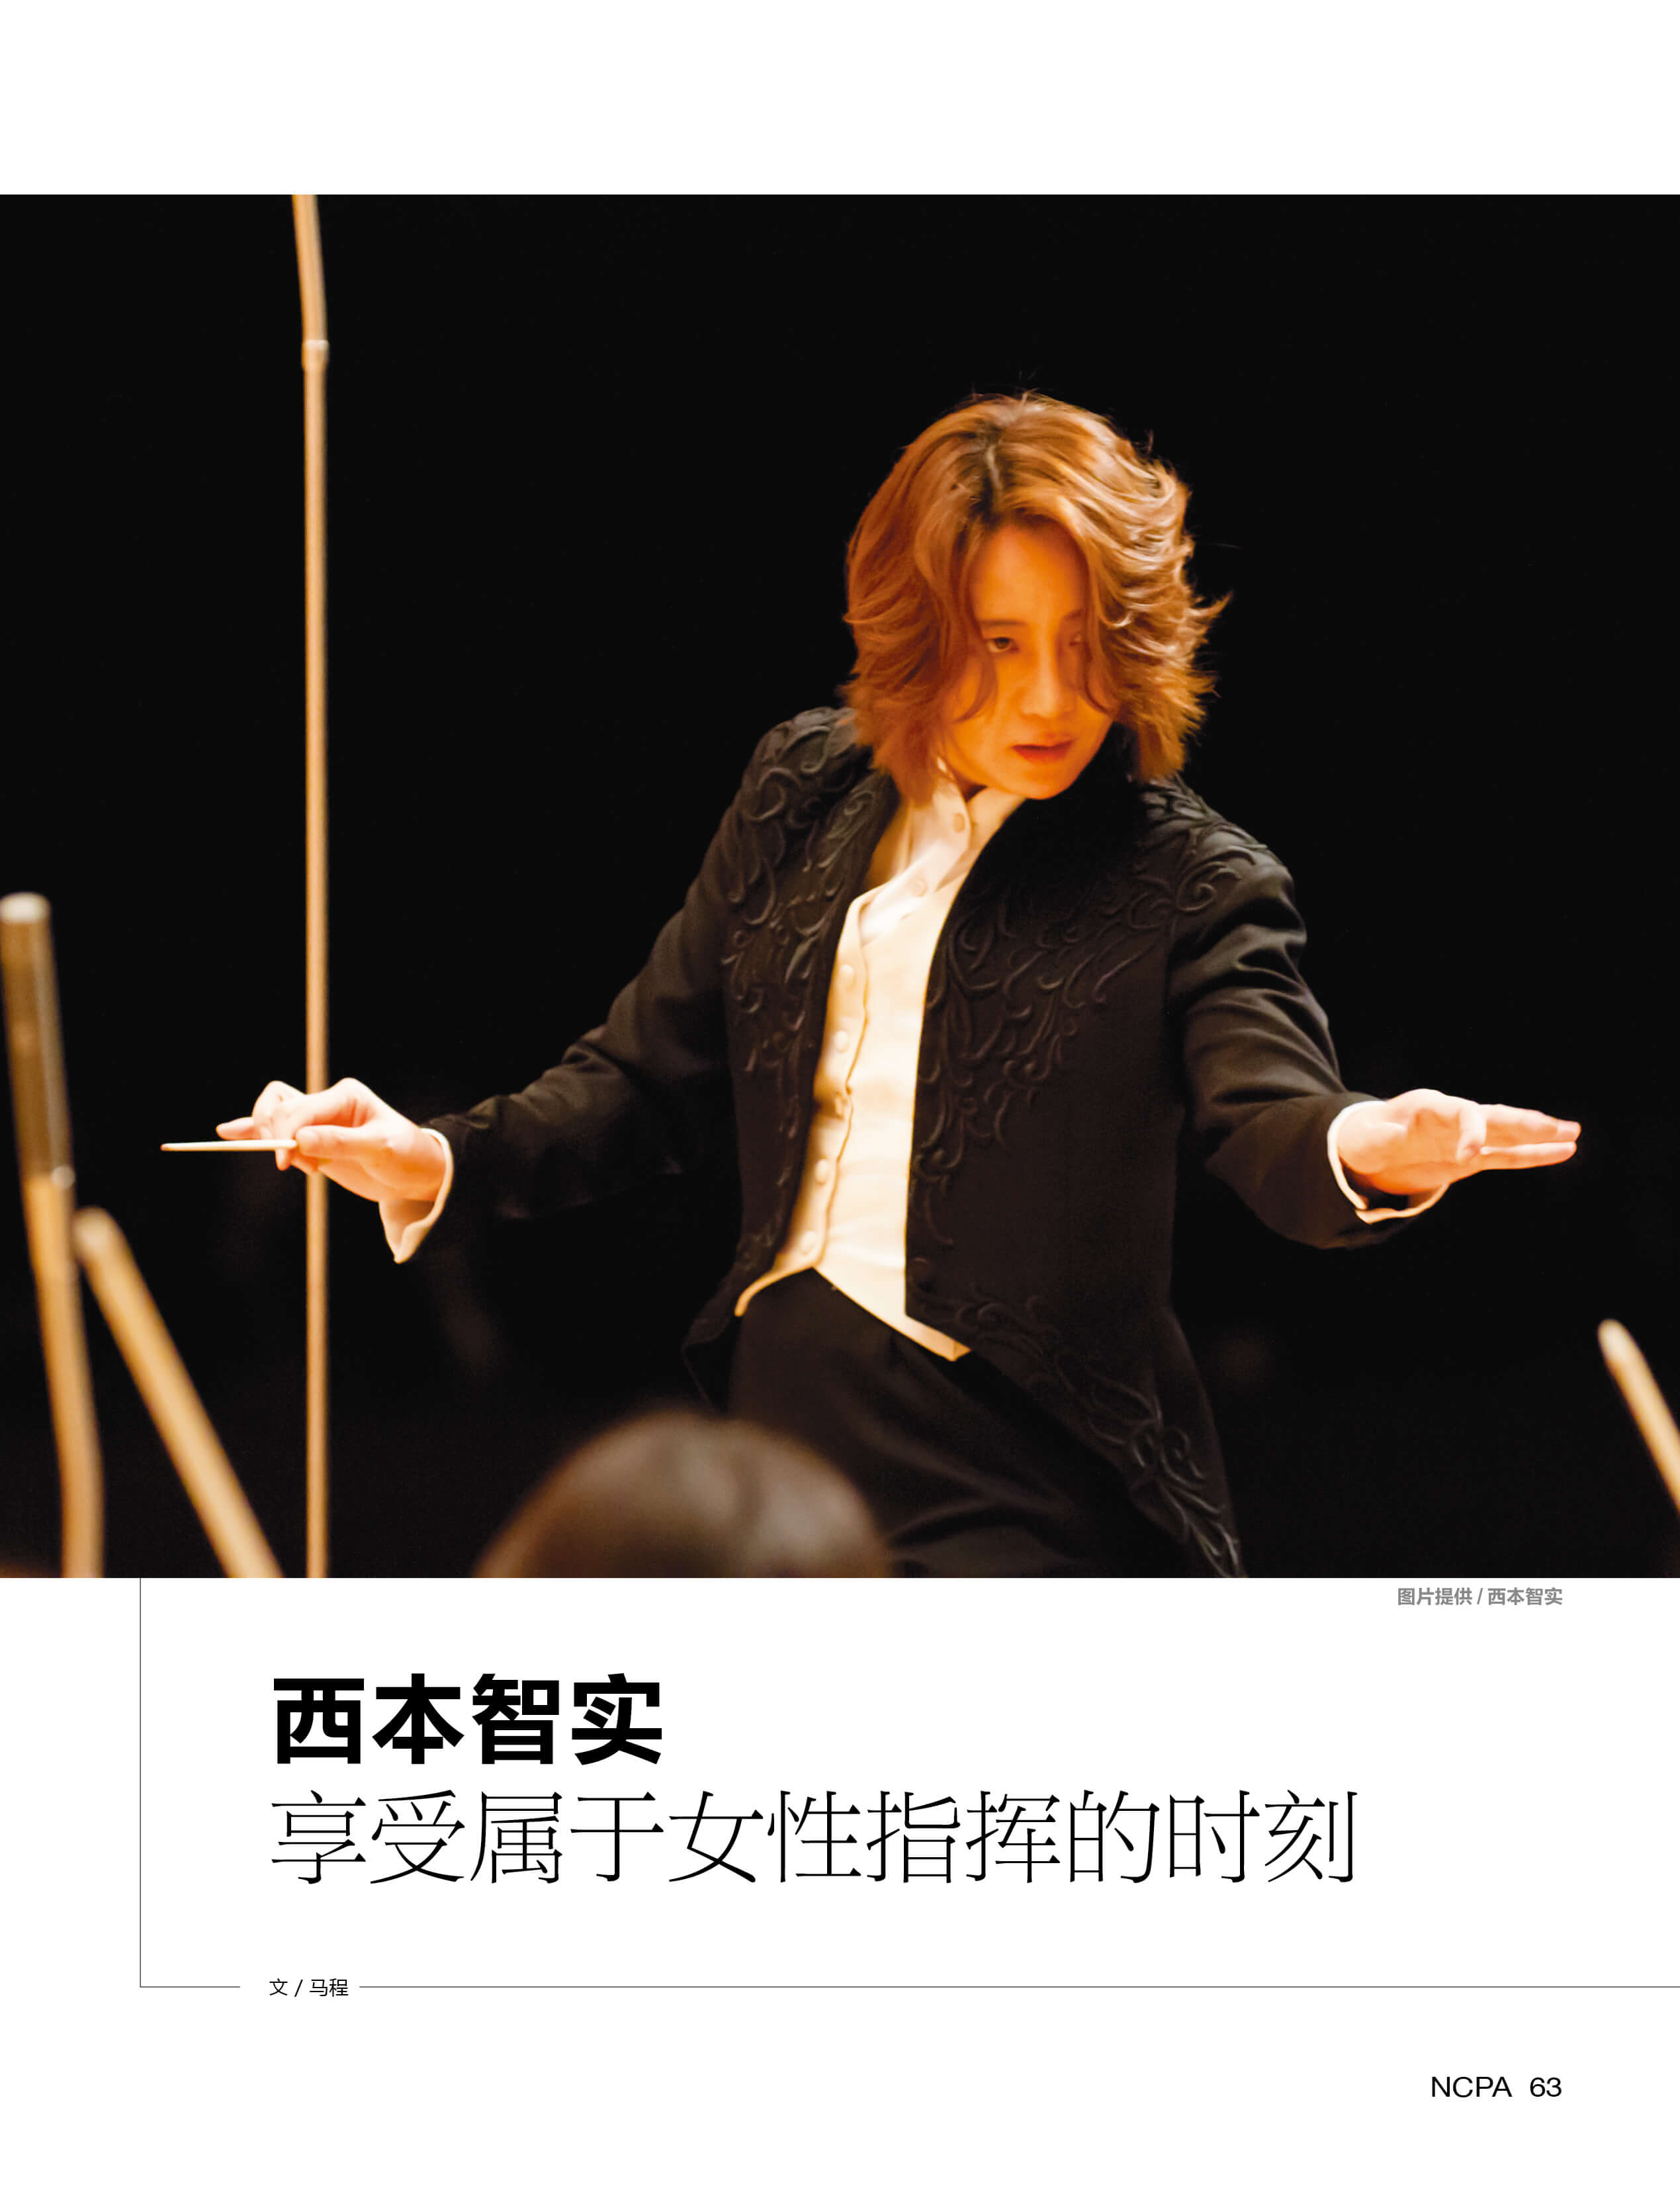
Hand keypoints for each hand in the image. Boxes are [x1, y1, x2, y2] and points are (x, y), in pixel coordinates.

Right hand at [217, 1078, 447, 1206]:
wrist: (418, 1173)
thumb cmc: (407, 1156)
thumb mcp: (380, 1149)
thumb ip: (340, 1142)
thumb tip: (300, 1139)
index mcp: (346, 1096)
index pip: (299, 1107)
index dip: (285, 1132)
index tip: (286, 1162)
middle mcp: (329, 1103)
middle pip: (281, 1107)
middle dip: (278, 1137)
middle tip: (297, 1166)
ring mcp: (319, 1120)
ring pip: (275, 1113)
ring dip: (271, 1139)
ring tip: (295, 1165)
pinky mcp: (313, 1139)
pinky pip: (278, 1130)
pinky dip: (253, 1130)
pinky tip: (229, 1132)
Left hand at [1335, 1089, 1579, 1199]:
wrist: (1367, 1144)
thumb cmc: (1365, 1137)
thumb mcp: (1367, 1139)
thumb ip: (1383, 1140)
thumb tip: (1393, 1140)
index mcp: (1430, 1107)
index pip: (1461, 1113)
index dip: (1470, 1132)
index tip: (1470, 1158)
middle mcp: (1454, 1118)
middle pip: (1495, 1117)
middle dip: (1525, 1122)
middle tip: (1559, 1127)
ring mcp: (1466, 1137)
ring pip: (1508, 1134)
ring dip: (1539, 1134)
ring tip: (1573, 1134)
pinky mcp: (1470, 1159)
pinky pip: (1506, 1156)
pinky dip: (1533, 1154)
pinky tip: (1562, 1151)